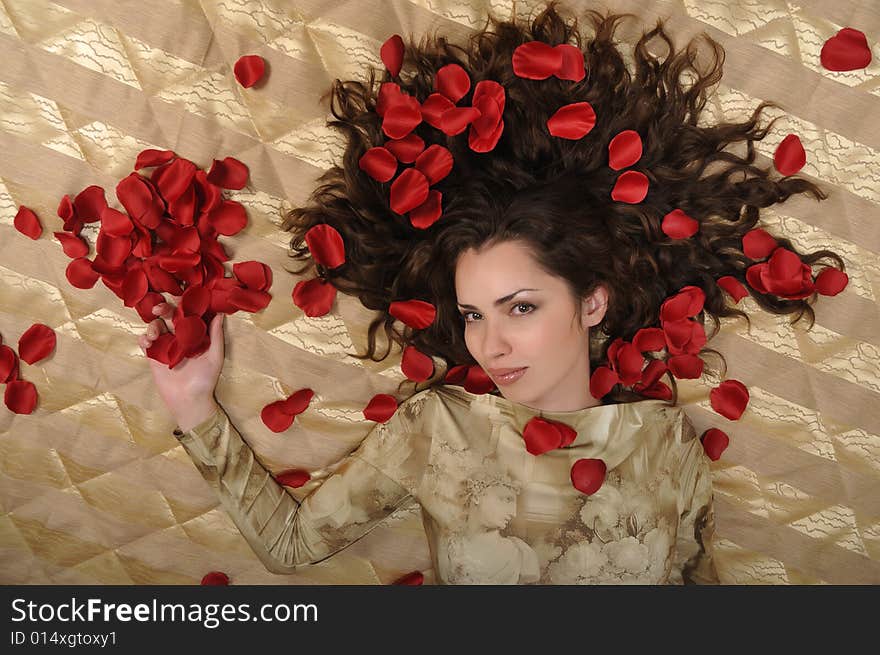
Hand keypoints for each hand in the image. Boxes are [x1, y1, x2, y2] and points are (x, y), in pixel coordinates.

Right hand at [138, 296, 225, 430]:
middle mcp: (179, 336)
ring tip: (154, 335)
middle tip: (159, 308)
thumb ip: (216, 336)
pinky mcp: (153, 355)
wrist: (189, 400)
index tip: (180, 296)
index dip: (183, 304)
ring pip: (155, 327)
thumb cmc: (206, 379)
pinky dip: (144, 338)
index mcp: (194, 334)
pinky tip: (148, 342)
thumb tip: (219, 314)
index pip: (188, 314)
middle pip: (169, 316)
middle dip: (163, 309)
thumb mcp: (215, 356)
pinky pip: (145, 342)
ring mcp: (165, 345)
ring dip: (152, 326)